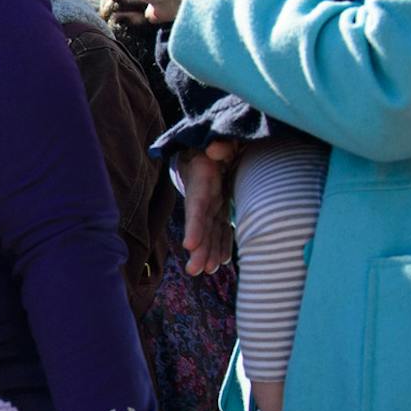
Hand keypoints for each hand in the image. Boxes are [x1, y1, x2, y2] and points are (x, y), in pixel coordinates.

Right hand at [178, 141, 237, 276]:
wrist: (207, 146)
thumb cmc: (214, 142)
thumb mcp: (217, 139)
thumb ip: (219, 143)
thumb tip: (216, 149)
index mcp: (202, 180)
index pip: (196, 207)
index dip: (194, 226)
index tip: (189, 245)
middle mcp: (204, 196)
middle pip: (201, 225)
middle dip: (199, 248)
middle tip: (195, 270)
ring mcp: (213, 204)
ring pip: (210, 231)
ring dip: (208, 252)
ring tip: (207, 271)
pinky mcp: (221, 208)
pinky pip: (221, 229)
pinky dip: (221, 245)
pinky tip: (221, 261)